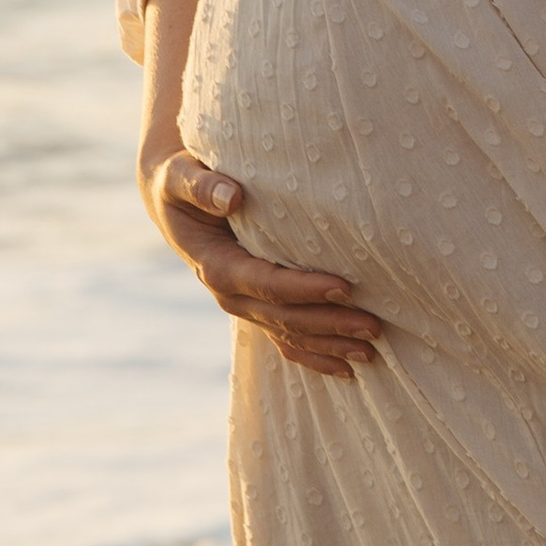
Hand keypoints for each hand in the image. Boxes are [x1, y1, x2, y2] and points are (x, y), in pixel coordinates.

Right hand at [139, 144, 384, 378]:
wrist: (171, 201)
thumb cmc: (179, 182)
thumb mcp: (180, 176)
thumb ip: (202, 187)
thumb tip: (232, 196)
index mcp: (216, 266)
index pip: (267, 284)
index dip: (306, 289)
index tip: (344, 287)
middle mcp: (230, 294)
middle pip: (285, 317)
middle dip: (330, 324)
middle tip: (374, 326)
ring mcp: (243, 306)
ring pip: (290, 335)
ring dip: (330, 346)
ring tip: (371, 351)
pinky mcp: (255, 307)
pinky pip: (285, 340)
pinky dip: (315, 355)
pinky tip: (345, 369)